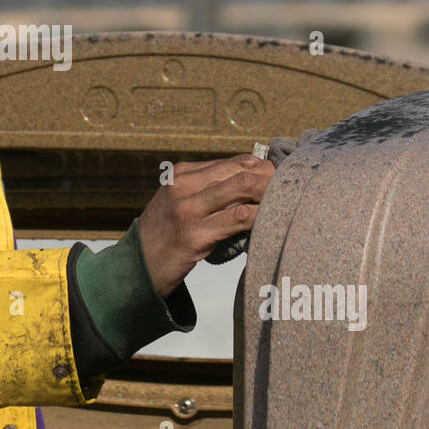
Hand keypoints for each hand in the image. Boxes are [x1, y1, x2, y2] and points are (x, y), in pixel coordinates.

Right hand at [136, 154, 274, 297]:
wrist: (137, 266)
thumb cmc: (166, 235)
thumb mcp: (180, 202)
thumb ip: (208, 189)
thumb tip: (253, 179)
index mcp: (181, 173)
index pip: (233, 162)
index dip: (262, 169)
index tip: (280, 180)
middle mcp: (183, 186)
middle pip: (240, 172)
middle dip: (270, 180)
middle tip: (291, 192)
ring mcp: (187, 209)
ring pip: (241, 189)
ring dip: (269, 195)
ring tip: (286, 204)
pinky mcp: (194, 234)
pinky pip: (237, 219)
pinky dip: (258, 217)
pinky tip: (270, 223)